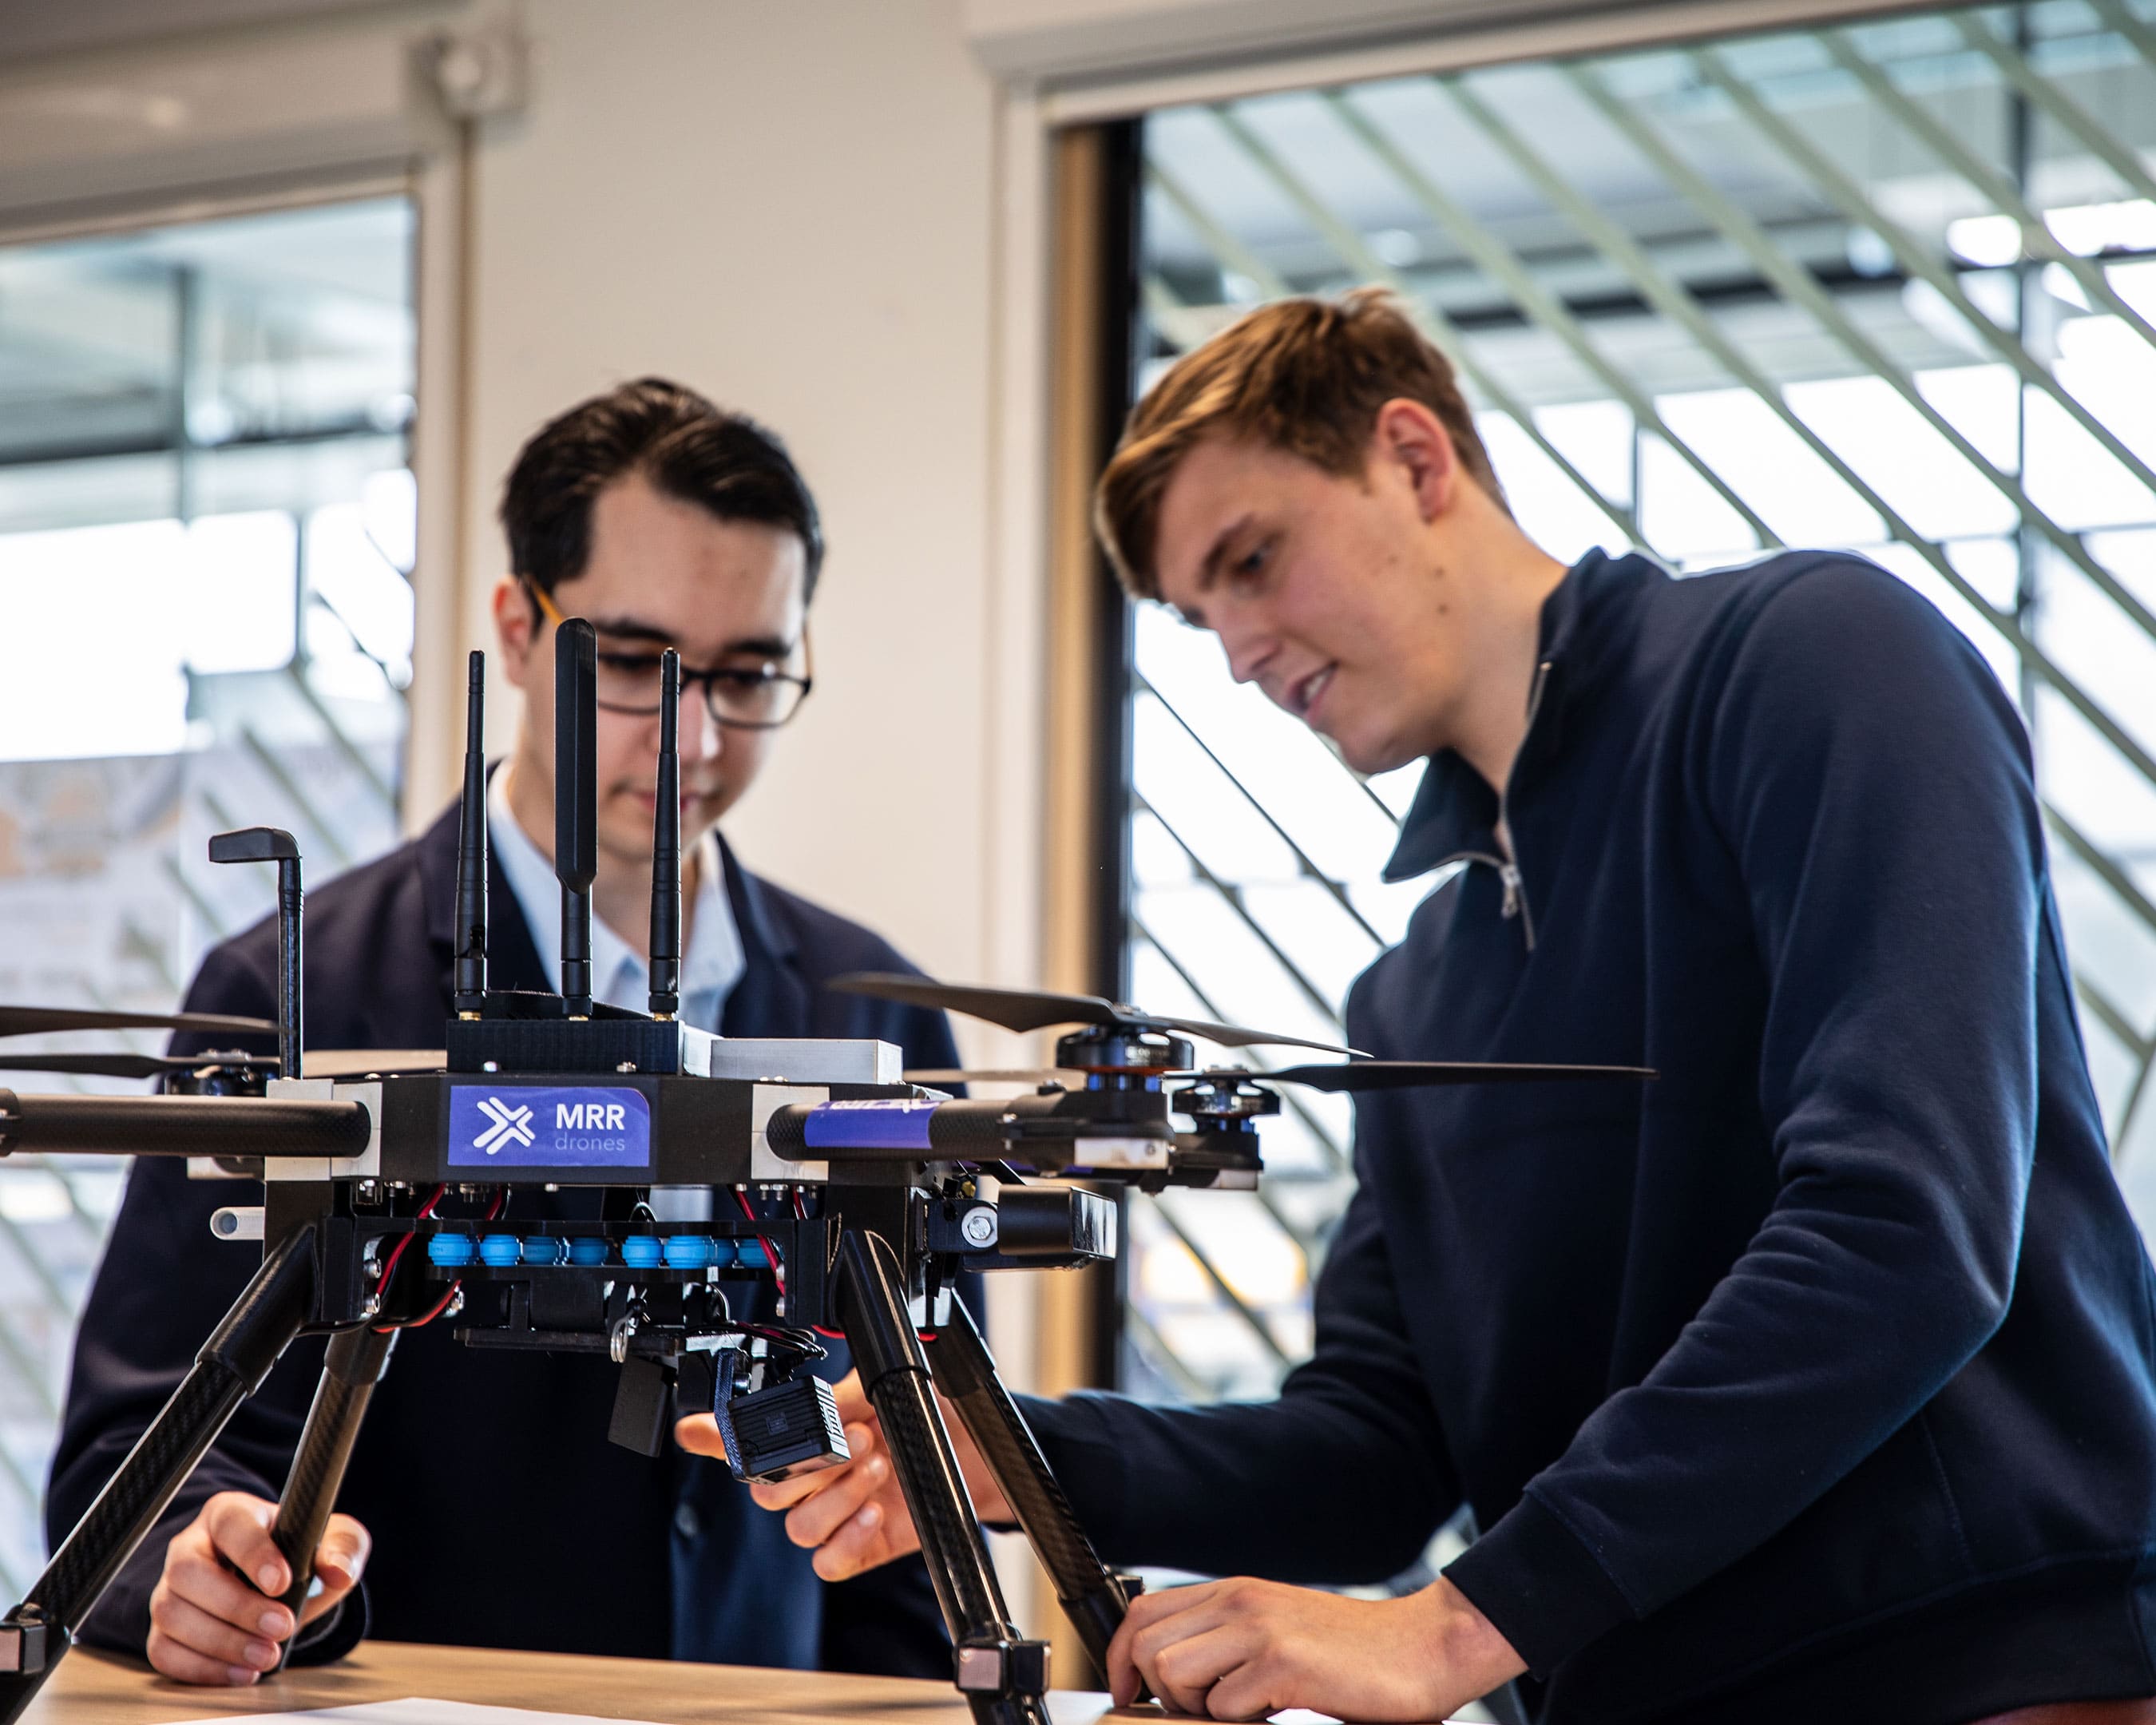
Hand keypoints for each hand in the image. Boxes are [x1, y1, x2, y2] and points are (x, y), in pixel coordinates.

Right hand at [146, 1491, 368, 1685]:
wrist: (280, 1587)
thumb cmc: (299, 1554)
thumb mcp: (332, 1539)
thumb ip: (343, 1547)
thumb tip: (338, 1571)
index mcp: (229, 1514)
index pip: (231, 1525)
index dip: (254, 1554)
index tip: (282, 1583)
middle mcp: (189, 1547)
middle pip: (190, 1573)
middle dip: (237, 1607)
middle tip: (282, 1628)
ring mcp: (169, 1590)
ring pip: (173, 1615)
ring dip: (222, 1643)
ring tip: (266, 1656)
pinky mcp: (162, 1630)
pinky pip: (165, 1652)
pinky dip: (202, 1668)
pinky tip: (242, 1672)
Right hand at [677, 1370, 1011, 1578]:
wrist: (978, 1450)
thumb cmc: (934, 1413)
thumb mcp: (886, 1389)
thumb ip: (841, 1398)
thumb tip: (812, 1401)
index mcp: (808, 1433)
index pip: (745, 1441)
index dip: (713, 1437)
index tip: (695, 1429)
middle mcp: (812, 1477)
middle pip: (767, 1492)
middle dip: (809, 1465)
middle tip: (857, 1438)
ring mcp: (834, 1514)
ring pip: (796, 1527)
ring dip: (835, 1496)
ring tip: (876, 1464)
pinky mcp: (861, 1546)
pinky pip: (826, 1561)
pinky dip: (845, 1539)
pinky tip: (873, 1511)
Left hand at [1108, 1574, 1524, 1720]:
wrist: (1423, 1647)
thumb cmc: (1354, 1651)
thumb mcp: (1277, 1627)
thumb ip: (1228, 1637)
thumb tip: (1170, 1673)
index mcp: (1234, 1592)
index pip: (1143, 1612)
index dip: (1119, 1657)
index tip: (1126, 1695)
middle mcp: (1239, 1602)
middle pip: (1145, 1644)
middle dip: (1156, 1691)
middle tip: (1197, 1712)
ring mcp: (1259, 1630)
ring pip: (1172, 1674)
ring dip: (1196, 1708)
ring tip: (1239, 1711)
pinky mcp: (1282, 1664)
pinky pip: (1223, 1708)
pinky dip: (1240, 1723)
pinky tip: (1273, 1714)